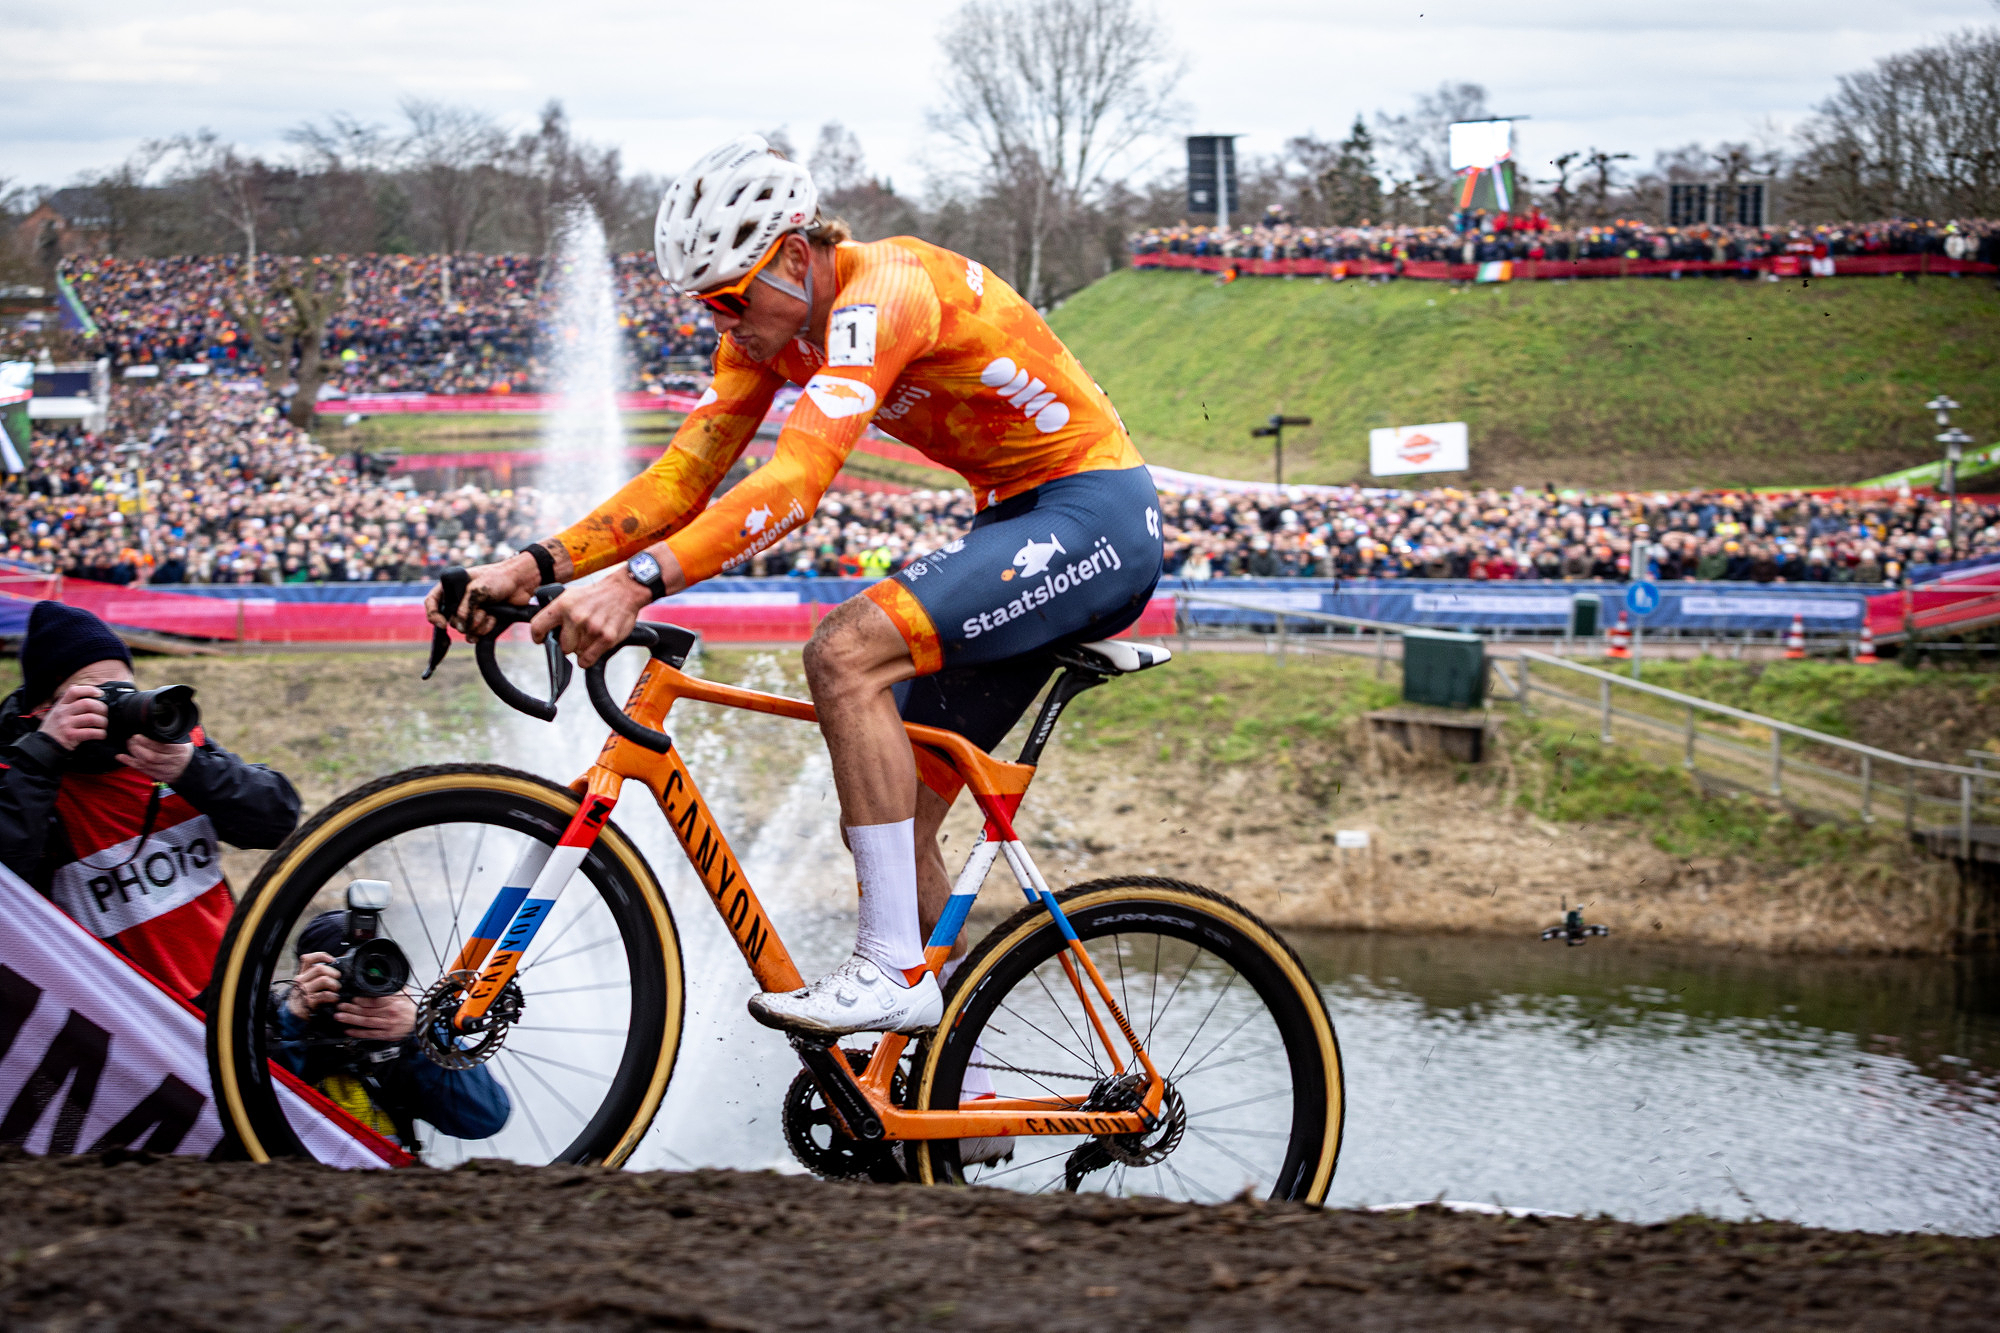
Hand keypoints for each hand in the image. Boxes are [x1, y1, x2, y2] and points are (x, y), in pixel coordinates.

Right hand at [37, 684, 107, 750]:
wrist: (44, 745)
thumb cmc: (54, 728)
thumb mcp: (57, 711)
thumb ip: (70, 702)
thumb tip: (89, 694)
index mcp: (61, 705)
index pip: (74, 691)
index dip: (89, 690)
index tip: (100, 693)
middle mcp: (63, 713)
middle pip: (87, 703)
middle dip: (101, 708)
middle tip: (104, 713)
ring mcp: (66, 724)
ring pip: (92, 718)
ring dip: (103, 722)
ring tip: (103, 725)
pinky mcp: (71, 736)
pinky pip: (91, 732)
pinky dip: (100, 733)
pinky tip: (101, 734)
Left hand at [119, 735, 191, 782]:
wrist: (190, 768)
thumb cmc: (184, 751)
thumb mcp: (183, 741)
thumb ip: (170, 735)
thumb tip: (154, 725)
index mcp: (179, 750)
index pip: (161, 747)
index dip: (147, 742)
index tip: (137, 736)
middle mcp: (172, 761)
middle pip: (151, 756)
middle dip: (137, 747)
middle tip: (131, 739)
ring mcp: (165, 770)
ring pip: (146, 763)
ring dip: (133, 754)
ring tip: (128, 745)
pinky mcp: (159, 775)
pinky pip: (142, 770)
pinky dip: (130, 763)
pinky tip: (121, 757)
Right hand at [287, 953, 341, 1019]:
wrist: (293, 1015)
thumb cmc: (304, 997)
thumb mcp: (307, 984)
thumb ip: (316, 976)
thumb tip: (334, 967)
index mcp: (302, 974)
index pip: (309, 959)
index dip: (322, 956)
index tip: (332, 960)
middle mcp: (301, 980)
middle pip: (320, 968)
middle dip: (333, 972)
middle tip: (338, 979)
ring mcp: (304, 990)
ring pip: (323, 980)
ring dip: (334, 984)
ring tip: (336, 990)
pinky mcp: (308, 1001)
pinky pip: (324, 994)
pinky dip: (333, 996)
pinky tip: (335, 999)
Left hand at [333, 991, 416, 1041]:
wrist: (421, 1020)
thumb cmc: (412, 1006)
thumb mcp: (404, 992)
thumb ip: (391, 987)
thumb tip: (379, 978)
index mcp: (394, 1001)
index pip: (374, 1000)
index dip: (360, 1000)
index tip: (351, 998)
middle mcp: (390, 1013)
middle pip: (367, 1011)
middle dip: (351, 1009)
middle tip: (340, 1006)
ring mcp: (388, 1025)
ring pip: (366, 1022)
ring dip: (351, 1019)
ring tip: (340, 1016)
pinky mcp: (387, 1034)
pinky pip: (370, 1034)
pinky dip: (358, 1033)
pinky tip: (349, 1030)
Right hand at [425, 553, 538, 638]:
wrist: (520, 582)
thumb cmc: (497, 579)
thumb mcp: (476, 589)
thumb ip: (465, 608)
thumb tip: (461, 628)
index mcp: (451, 588)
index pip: (432, 603)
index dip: (433, 616)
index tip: (442, 624)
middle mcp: (459, 601)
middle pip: (451, 621)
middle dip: (466, 620)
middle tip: (481, 610)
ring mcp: (471, 612)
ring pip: (465, 630)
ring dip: (478, 624)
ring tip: (489, 611)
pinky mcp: (483, 621)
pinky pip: (477, 634)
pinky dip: (485, 629)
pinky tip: (494, 618)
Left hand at [529, 571, 655, 668]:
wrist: (624, 590)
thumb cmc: (596, 595)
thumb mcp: (571, 596)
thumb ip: (557, 612)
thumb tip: (544, 629)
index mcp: (563, 605)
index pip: (538, 626)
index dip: (538, 636)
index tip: (542, 639)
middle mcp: (576, 617)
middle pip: (562, 647)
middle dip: (568, 644)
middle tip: (577, 635)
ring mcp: (592, 628)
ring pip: (577, 653)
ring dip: (582, 648)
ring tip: (590, 635)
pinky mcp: (606, 638)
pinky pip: (588, 659)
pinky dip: (588, 658)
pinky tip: (592, 648)